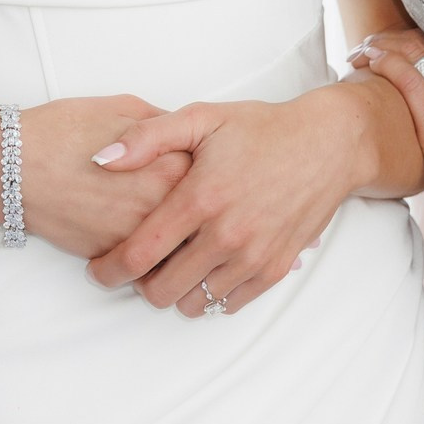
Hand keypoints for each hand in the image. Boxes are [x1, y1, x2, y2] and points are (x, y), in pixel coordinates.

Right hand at [15, 96, 193, 260]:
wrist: (13, 167)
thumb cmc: (62, 131)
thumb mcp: (122, 108)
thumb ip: (163, 126)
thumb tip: (185, 137)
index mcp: (169, 165)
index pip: (215, 175)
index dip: (210, 170)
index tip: (206, 168)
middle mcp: (160, 206)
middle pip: (203, 218)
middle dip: (202, 211)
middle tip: (197, 199)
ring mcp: (137, 237)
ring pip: (180, 248)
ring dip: (181, 239)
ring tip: (175, 224)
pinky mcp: (114, 256)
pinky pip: (148, 262)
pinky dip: (152, 254)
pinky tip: (144, 236)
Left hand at [85, 86, 374, 316]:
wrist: (326, 145)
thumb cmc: (261, 130)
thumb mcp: (200, 119)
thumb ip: (146, 138)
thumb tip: (101, 159)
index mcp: (200, 198)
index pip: (139, 254)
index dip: (109, 269)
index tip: (98, 269)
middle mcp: (226, 235)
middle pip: (161, 290)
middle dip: (140, 283)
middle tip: (137, 264)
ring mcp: (253, 257)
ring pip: (195, 303)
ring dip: (176, 290)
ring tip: (172, 263)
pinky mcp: (275, 269)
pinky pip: (229, 304)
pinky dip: (210, 294)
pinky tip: (204, 268)